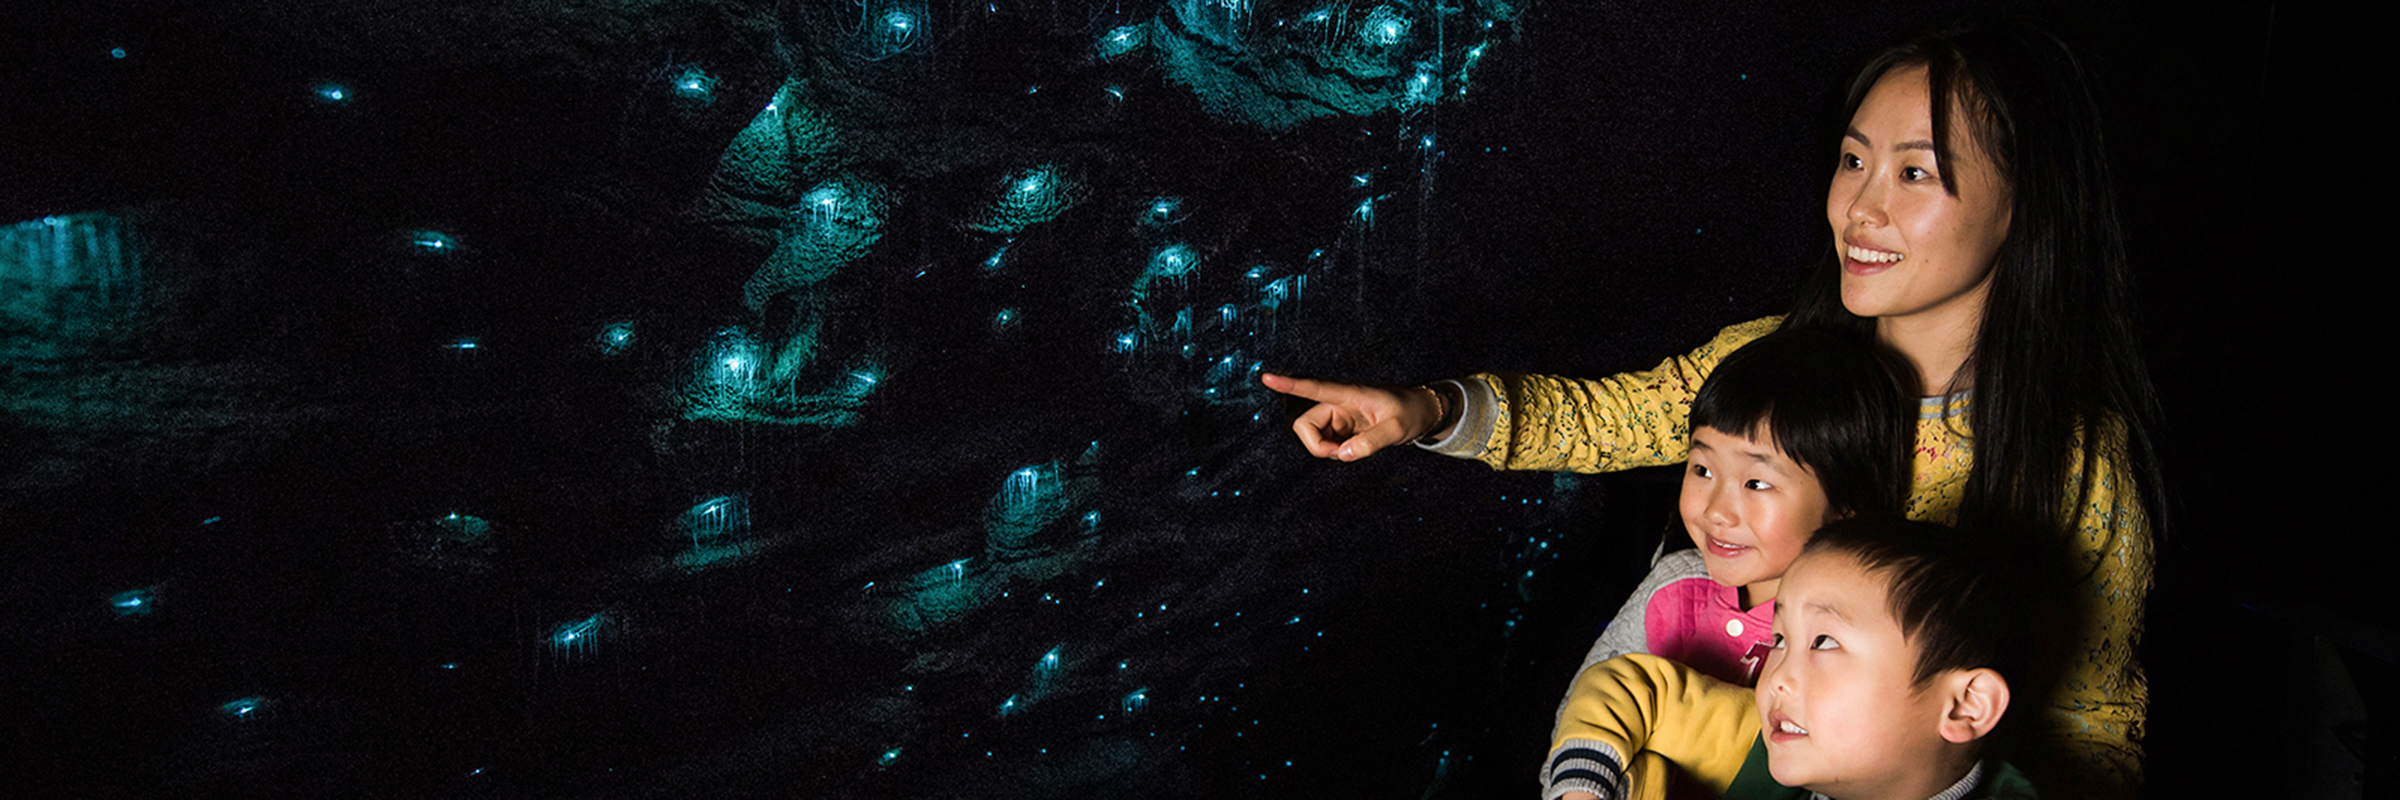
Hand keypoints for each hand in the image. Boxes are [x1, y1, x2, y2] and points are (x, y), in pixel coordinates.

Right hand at [1259, 373, 1441, 460]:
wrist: (1420, 412)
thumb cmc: (1410, 413)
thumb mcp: (1397, 429)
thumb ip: (1370, 442)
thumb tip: (1342, 455)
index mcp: (1349, 394)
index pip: (1315, 388)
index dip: (1290, 385)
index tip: (1266, 378)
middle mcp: (1337, 403)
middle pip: (1304, 425)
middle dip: (1317, 446)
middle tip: (1344, 453)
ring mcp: (1337, 416)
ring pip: (1312, 437)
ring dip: (1328, 450)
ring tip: (1355, 449)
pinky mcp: (1340, 427)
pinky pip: (1324, 443)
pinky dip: (1335, 452)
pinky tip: (1354, 448)